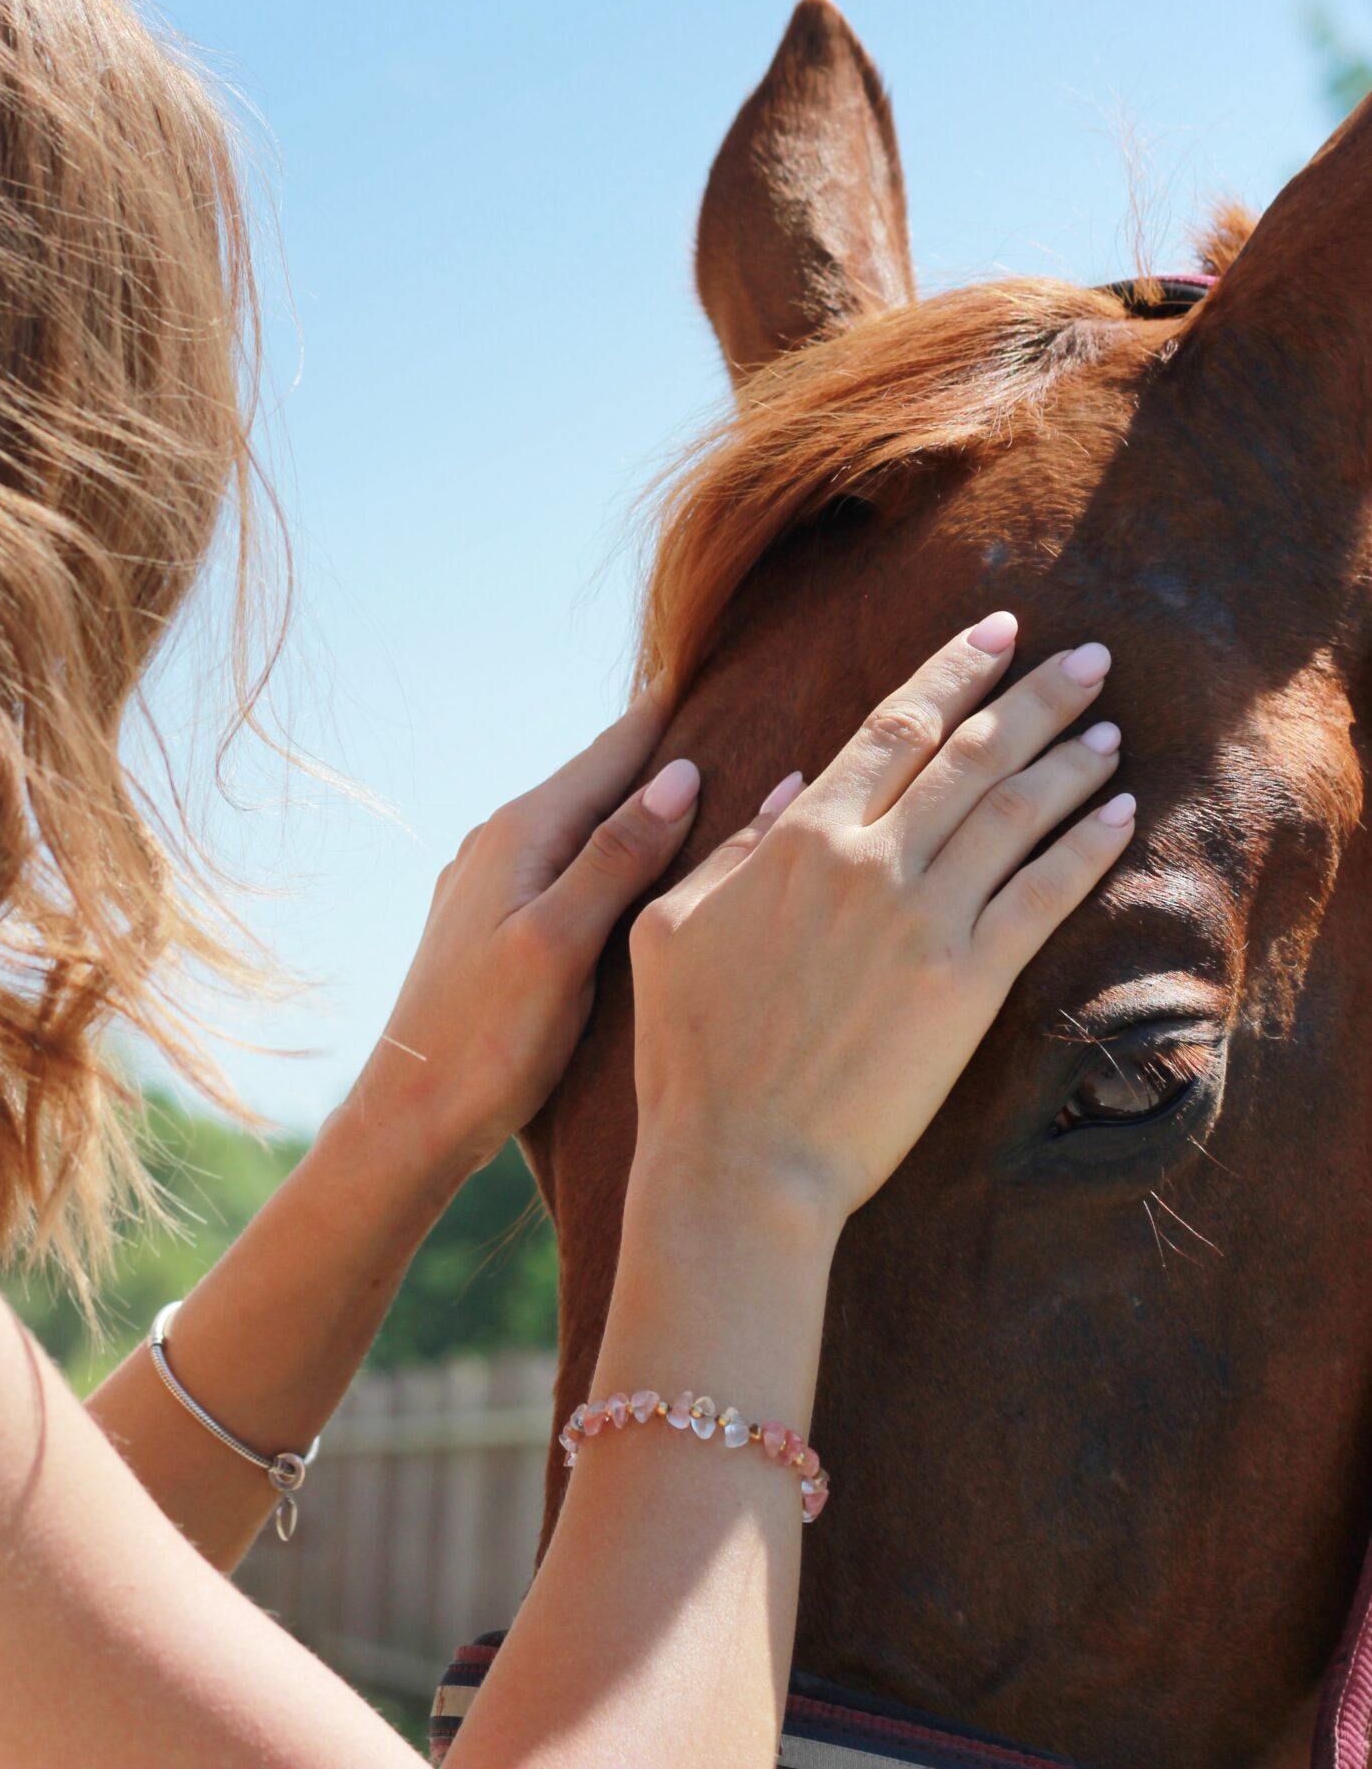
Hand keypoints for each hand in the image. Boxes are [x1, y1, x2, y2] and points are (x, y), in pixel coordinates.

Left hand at [350, 692, 704, 1178]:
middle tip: (731, 715)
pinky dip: (609, 850)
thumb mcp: (561, 945)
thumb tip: (678, 774)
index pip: (609, 752)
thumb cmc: (486, 1042)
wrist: (407, 1122)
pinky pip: (564, 863)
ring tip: (697, 784)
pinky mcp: (490, 925)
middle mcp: (499, 844)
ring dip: (634, 804)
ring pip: (580, 823)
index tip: (716, 666)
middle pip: (596, 781)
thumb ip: (617, 858)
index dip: (665, 713)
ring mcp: (490, 885)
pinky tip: (632, 869)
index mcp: (520, 835)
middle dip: (657, 753)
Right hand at [629, 612, 1134, 1226]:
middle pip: (972, 753)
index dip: (952, 671)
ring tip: (1112, 726)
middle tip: (1089, 658)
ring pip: (1016, 813)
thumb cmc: (692, 1050)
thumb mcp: (674, 926)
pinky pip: (1042, 897)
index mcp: (799, 836)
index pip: (893, 725)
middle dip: (1036, 696)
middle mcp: (870, 861)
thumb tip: (786, 784)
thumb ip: (730, 847)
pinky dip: (1085, 848)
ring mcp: (924, 920)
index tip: (997, 633)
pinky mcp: (968, 984)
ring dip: (1072, 760)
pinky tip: (1118, 815)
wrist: (741, 1159)